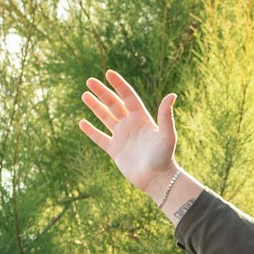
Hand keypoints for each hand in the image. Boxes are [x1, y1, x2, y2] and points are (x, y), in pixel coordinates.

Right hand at [79, 71, 178, 199]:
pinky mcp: (115, 151)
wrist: (157, 179)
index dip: (119, 85)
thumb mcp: (166, 134)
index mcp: (142, 119)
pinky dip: (91, 131)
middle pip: (114, 104)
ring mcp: (122, 137)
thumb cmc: (164, 157)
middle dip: (102, 92)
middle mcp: (131, 125)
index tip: (108, 73)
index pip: (128, 96)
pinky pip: (100, 138)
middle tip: (90, 81)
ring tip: (84, 95)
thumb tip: (172, 94)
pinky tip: (82, 123)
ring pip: (106, 118)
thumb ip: (166, 115)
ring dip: (95, 107)